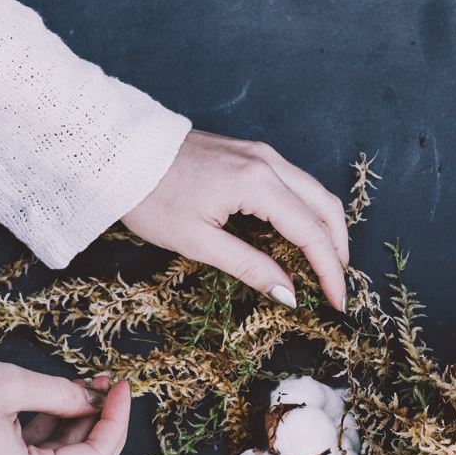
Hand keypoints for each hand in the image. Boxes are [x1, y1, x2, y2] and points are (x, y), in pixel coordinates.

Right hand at [0, 355, 130, 454]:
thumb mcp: (11, 385)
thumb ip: (63, 395)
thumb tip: (96, 399)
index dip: (116, 421)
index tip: (123, 388)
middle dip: (104, 430)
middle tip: (111, 392)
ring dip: (80, 429)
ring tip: (87, 388)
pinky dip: (55, 433)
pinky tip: (62, 400)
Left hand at [122, 130, 349, 310]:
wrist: (118, 152)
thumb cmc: (150, 197)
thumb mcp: (198, 242)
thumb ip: (250, 267)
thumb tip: (288, 293)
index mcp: (257, 183)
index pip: (311, 232)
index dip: (329, 271)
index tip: (337, 301)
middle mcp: (268, 161)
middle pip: (325, 207)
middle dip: (337, 249)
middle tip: (336, 286)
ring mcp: (261, 153)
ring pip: (314, 192)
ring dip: (326, 229)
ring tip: (324, 265)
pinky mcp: (251, 153)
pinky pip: (295, 183)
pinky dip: (307, 212)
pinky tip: (300, 236)